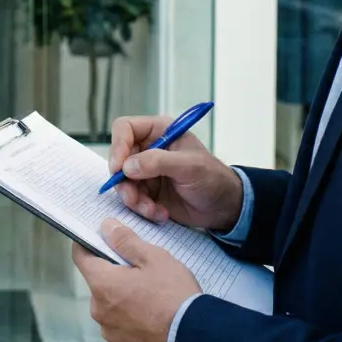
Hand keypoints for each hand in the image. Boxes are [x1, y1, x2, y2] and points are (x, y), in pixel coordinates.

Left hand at [72, 219, 200, 341]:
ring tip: (151, 295)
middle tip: (140, 268)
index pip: (81, 257)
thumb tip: (106, 227)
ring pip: (110, 304)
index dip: (87, 243)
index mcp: (102, 284)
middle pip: (99, 281)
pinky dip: (131, 317)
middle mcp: (99, 310)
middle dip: (114, 272)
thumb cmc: (174, 294)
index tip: (98, 237)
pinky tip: (153, 314)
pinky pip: (121, 324)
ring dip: (122, 296)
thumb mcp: (153, 258)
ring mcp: (110, 331)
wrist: (194, 338)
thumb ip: (126, 241)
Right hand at [109, 115, 243, 231]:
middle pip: (119, 158)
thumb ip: (158, 162)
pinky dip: (143, 209)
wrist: (223, 207)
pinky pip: (132, 199)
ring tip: (151, 209)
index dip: (117, 146)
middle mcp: (149, 149)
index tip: (118, 168)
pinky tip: (160, 213)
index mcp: (160, 131)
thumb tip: (127, 166)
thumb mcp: (189, 166)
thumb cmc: (213, 178)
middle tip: (132, 197)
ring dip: (134, 199)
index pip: (125, 129)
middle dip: (124, 181)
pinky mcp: (148, 191)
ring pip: (123, 182)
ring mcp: (147, 171)